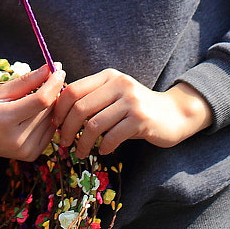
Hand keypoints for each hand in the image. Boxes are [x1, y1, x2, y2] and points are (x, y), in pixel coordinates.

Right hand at [0, 63, 65, 161]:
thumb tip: (50, 69)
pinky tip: (36, 113)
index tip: (58, 69)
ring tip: (38, 97)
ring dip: (52, 105)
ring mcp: (25, 150)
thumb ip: (26, 81)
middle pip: (49, 110)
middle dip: (53, 92)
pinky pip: (50, 131)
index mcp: (5, 120)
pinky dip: (48, 119)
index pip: (41, 100)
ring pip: (52, 120)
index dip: (53, 83)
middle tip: (48, 80)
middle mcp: (17, 139)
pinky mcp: (31, 155)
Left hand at [53, 72, 213, 156]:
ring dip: (83, 142)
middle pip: (80, 107)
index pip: (72, 90)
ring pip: (94, 124)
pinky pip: (112, 136)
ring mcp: (131, 101)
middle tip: (64, 142)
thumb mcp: (115, 94)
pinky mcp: (141, 119)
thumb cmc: (136, 108)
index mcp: (109, 76)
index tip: (55, 125)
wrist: (174, 113)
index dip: (59, 109)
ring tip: (81, 152)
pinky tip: (103, 150)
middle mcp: (119, 84)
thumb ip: (92, 97)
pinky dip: (104, 146)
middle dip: (67, 128)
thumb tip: (57, 110)